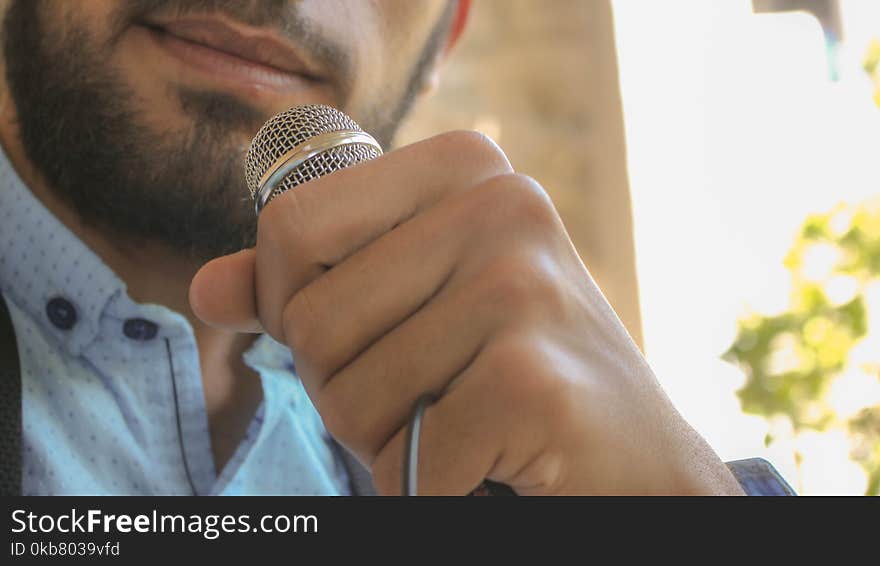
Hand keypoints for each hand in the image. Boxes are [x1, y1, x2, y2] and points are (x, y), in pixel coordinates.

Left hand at [190, 131, 742, 494]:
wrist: (634, 460)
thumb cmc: (516, 374)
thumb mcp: (416, 304)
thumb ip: (312, 286)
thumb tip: (206, 287)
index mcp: (468, 168)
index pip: (293, 225)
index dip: (295, 301)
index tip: (361, 330)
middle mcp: (503, 207)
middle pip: (313, 318)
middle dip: (344, 386)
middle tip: (428, 393)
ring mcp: (521, 288)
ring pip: (349, 394)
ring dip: (387, 439)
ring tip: (464, 421)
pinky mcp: (529, 380)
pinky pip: (407, 456)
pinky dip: (429, 484)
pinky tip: (492, 462)